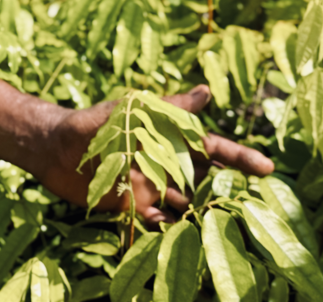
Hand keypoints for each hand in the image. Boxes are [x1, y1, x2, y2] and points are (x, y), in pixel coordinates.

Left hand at [34, 85, 274, 224]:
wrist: (54, 147)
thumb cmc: (93, 122)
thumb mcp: (131, 110)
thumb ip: (168, 106)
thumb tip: (206, 90)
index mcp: (168, 140)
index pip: (211, 149)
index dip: (239, 158)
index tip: (267, 168)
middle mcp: (164, 165)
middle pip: (205, 179)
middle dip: (228, 189)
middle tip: (254, 203)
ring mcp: (150, 187)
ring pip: (185, 203)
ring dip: (201, 212)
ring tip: (223, 225)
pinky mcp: (131, 206)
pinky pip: (156, 221)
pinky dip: (167, 227)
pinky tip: (176, 232)